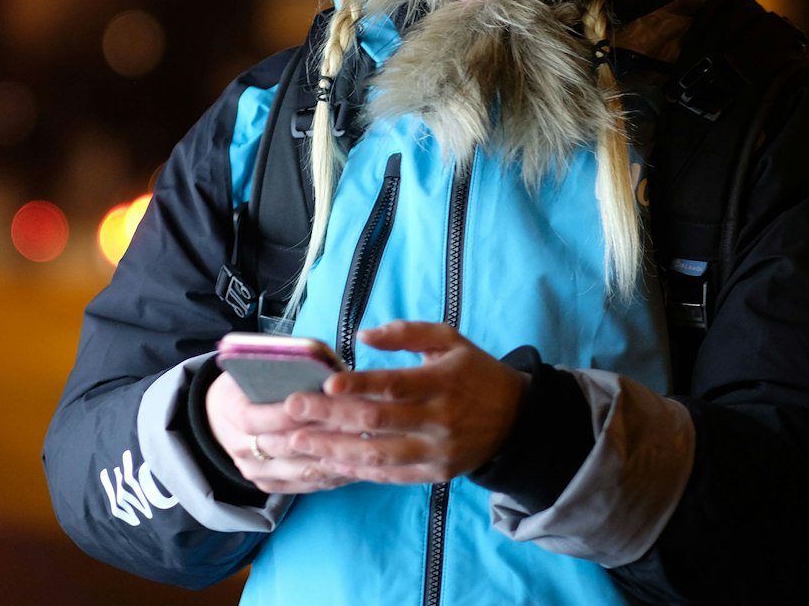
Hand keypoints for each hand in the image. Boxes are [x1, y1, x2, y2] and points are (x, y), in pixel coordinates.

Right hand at [205, 366, 349, 494]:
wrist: (224, 416)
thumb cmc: (251, 383)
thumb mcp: (257, 366)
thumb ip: (285, 368)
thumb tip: (327, 371)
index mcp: (233, 413)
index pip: (257, 418)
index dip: (289, 414)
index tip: (322, 405)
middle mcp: (240, 447)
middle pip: (285, 446)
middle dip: (322, 435)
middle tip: (357, 425)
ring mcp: (255, 471)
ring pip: (301, 470)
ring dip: (334, 458)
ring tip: (365, 445)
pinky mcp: (271, 485)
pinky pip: (307, 485)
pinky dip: (334, 475)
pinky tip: (359, 464)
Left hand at [276, 321, 527, 483]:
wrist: (517, 420)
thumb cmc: (474, 373)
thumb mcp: (450, 340)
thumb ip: (407, 333)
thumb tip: (361, 335)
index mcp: (442, 382)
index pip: (394, 385)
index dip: (358, 386)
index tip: (325, 385)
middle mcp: (439, 420)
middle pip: (377, 421)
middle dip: (330, 416)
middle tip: (292, 410)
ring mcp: (436, 451)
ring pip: (377, 454)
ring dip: (334, 448)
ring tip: (299, 440)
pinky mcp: (434, 474)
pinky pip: (389, 475)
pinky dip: (357, 470)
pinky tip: (329, 462)